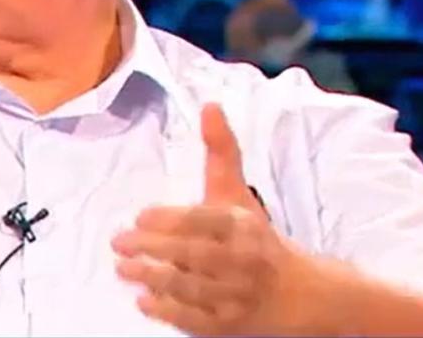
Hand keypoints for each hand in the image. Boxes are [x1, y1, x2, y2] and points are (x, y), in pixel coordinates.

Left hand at [112, 103, 316, 335]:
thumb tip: (208, 105)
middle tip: (117, 243)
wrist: (305, 295)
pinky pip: (197, 320)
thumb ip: (221, 152)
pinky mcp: (230, 326)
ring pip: (191, 288)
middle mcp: (243, 261)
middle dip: (153, 249)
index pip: (207, 222)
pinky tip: (143, 300)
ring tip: (122, 268)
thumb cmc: (258, 238)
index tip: (140, 217)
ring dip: (153, 279)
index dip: (172, 220)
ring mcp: (237, 296)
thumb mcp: (239, 195)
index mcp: (244, 226)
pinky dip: (169, 311)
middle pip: (194, 255)